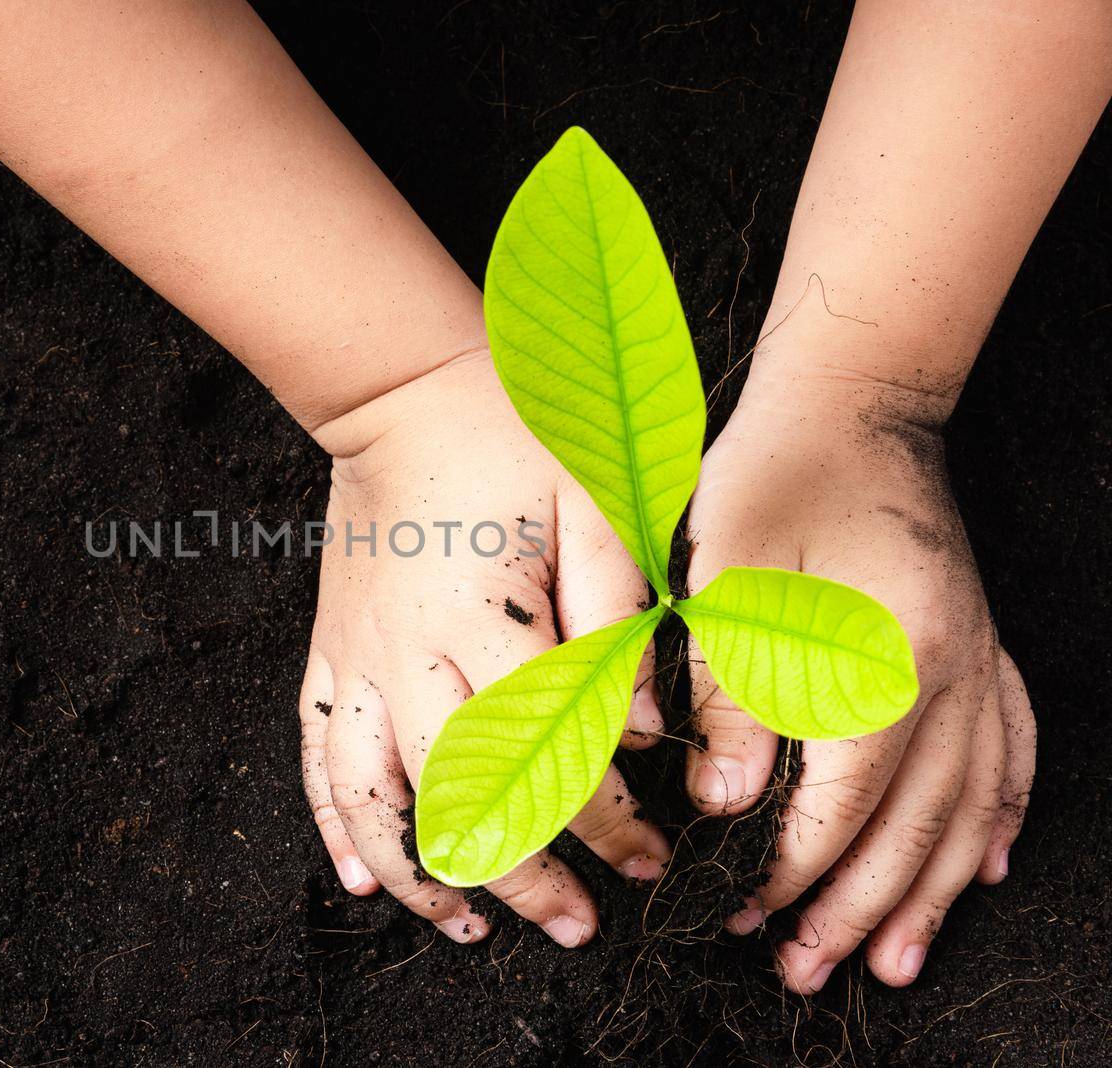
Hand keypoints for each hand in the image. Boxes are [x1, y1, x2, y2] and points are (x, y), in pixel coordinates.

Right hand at [299, 348, 671, 946]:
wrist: (401, 388)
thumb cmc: (512, 433)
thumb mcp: (596, 500)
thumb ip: (621, 614)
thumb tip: (648, 730)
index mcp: (482, 618)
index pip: (548, 754)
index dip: (604, 823)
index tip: (648, 859)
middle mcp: (406, 654)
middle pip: (457, 799)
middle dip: (522, 878)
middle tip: (579, 926)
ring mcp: (355, 659)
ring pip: (370, 800)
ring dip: (417, 877)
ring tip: (469, 932)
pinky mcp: (328, 652)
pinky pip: (317, 756)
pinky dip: (335, 826)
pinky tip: (359, 879)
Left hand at [683, 358, 1034, 992]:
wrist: (848, 405)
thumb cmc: (772, 480)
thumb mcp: (725, 579)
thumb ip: (731, 693)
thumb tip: (726, 804)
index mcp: (886, 663)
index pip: (844, 805)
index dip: (794, 872)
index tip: (745, 914)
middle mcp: (951, 675)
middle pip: (913, 825)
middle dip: (856, 910)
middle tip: (807, 971)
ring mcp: (977, 661)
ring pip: (970, 805)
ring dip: (933, 891)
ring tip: (896, 961)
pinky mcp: (978, 645)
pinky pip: (1012, 750)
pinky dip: (1000, 815)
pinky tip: (990, 863)